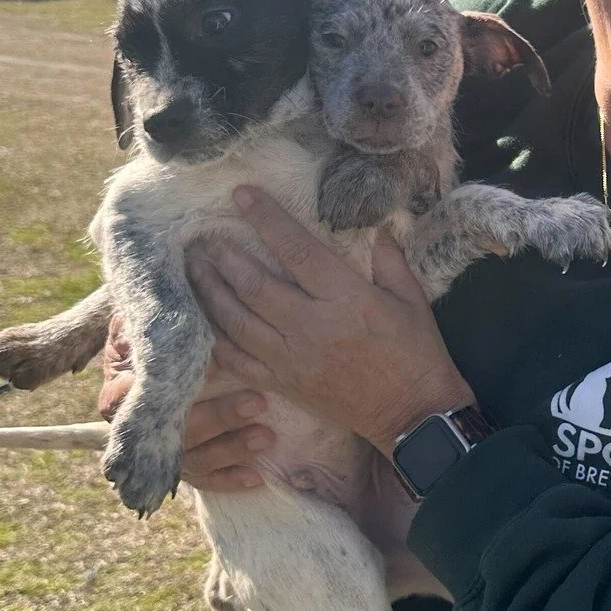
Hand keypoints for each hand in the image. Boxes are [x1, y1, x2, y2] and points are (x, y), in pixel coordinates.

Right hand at [98, 313, 275, 493]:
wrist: (162, 344)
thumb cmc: (163, 329)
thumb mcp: (155, 318)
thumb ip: (159, 324)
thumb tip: (182, 330)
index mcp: (120, 391)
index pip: (137, 400)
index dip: (174, 390)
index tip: (217, 370)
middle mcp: (135, 428)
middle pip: (174, 431)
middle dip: (219, 418)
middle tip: (257, 402)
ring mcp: (159, 450)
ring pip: (191, 461)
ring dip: (231, 449)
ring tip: (265, 436)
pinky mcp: (182, 465)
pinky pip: (203, 480)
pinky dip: (229, 479)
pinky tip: (256, 477)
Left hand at [187, 186, 474, 458]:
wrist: (412, 416)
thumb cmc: (417, 354)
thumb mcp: (412, 300)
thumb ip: (390, 261)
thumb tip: (378, 225)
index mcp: (347, 299)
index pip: (298, 251)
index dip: (267, 220)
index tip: (242, 195)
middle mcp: (312, 327)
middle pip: (254, 286)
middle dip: (224, 258)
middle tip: (203, 236)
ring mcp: (292, 359)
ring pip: (236, 322)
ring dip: (210, 292)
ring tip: (194, 268)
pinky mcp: (283, 384)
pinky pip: (237, 361)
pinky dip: (215, 340)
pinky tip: (202, 320)